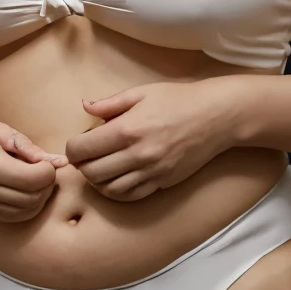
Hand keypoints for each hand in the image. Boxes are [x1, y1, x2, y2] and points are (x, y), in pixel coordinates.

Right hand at [0, 115, 63, 222]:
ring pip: (26, 211)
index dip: (48, 171)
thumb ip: (29, 147)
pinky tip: (26, 192)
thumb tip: (59, 162)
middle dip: (47, 185)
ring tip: (36, 181)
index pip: (33, 179)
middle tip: (44, 170)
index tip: (46, 161)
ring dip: (40, 197)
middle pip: (32, 198)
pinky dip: (27, 207)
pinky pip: (13, 216)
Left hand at [67, 80, 239, 201]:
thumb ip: (109, 103)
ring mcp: (152, 171)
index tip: (78, 142)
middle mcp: (138, 154)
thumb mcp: (141, 93)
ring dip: (97, 180)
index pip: (81, 150)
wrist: (217, 117)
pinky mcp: (163, 182)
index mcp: (127, 129)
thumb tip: (85, 106)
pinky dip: (116, 192)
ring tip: (100, 167)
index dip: (73, 148)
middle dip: (81, 165)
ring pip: (108, 189)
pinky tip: (115, 179)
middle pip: (90, 172)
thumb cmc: (178, 100)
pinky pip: (130, 196)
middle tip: (86, 155)